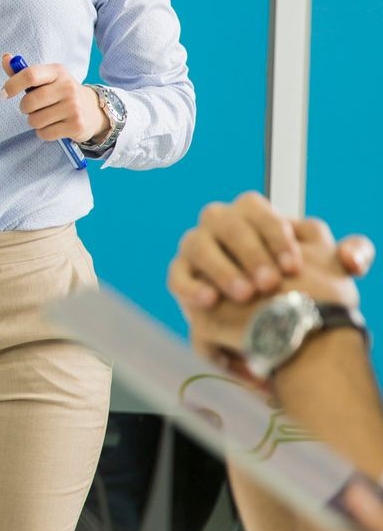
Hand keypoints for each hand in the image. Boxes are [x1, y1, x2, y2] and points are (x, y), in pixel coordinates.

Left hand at [0, 56, 105, 143]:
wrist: (92, 110)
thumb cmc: (60, 92)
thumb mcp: (46, 79)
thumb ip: (23, 71)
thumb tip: (5, 58)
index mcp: (57, 71)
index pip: (30, 75)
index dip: (12, 85)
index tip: (4, 94)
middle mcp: (68, 87)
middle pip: (29, 102)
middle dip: (24, 108)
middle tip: (33, 107)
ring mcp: (74, 107)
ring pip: (35, 120)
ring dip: (34, 121)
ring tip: (46, 116)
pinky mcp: (76, 125)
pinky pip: (44, 133)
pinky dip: (43, 132)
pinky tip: (53, 125)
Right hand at [169, 191, 373, 309]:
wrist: (274, 320)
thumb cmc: (300, 285)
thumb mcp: (331, 269)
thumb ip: (353, 255)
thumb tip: (351, 259)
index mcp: (252, 215)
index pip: (258, 210)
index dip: (275, 236)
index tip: (293, 267)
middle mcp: (220, 225)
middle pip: (225, 224)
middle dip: (249, 253)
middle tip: (269, 283)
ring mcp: (197, 247)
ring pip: (196, 244)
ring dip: (221, 268)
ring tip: (244, 295)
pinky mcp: (181, 275)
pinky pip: (176, 274)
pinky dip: (190, 285)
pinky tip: (210, 301)